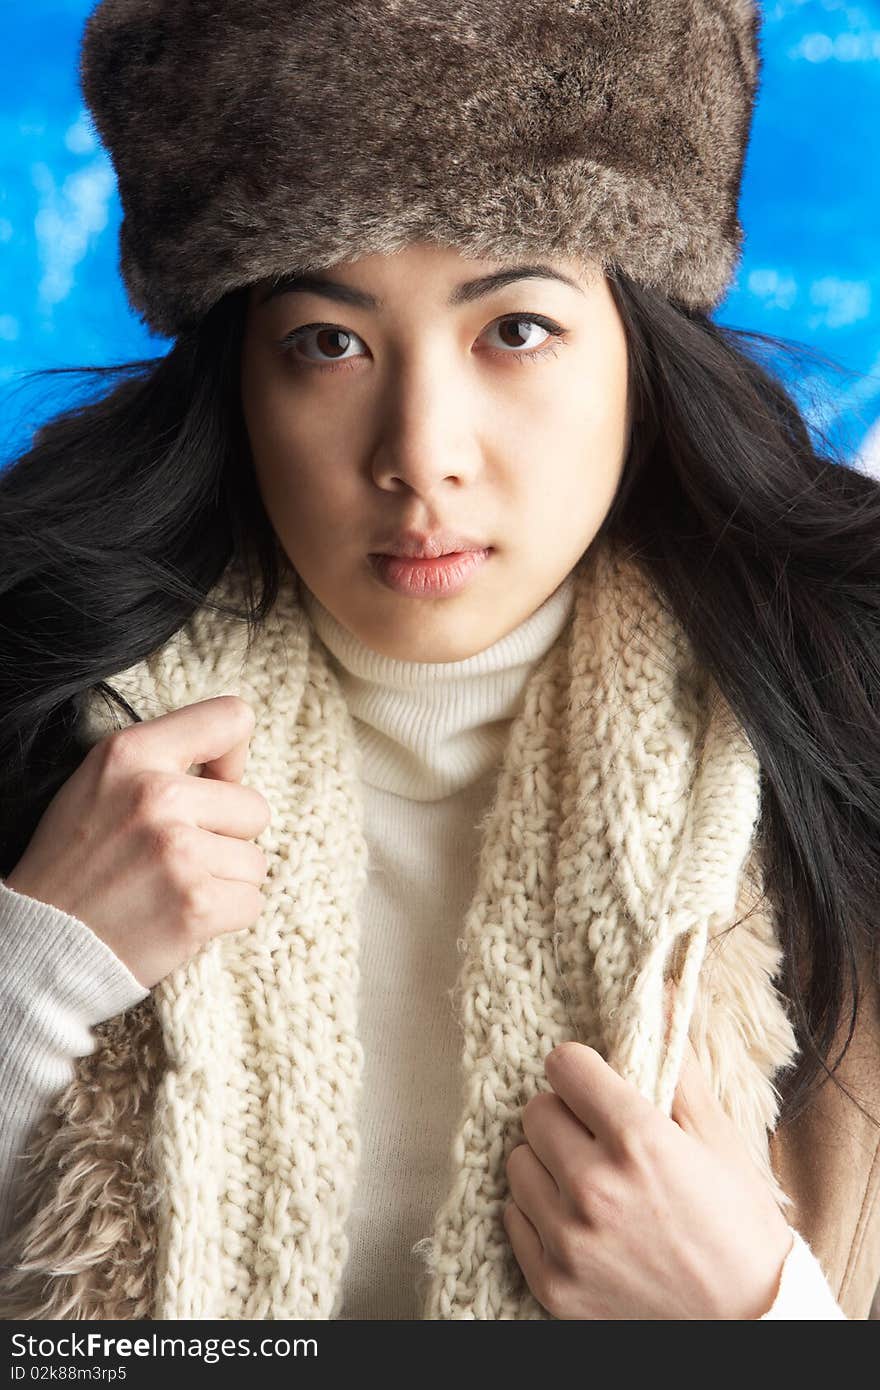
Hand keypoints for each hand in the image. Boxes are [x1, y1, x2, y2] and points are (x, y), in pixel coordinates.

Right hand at [5, 696, 271, 988]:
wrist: (43, 944)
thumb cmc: (76, 865)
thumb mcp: (100, 785)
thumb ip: (162, 763)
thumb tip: (231, 765)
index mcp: (130, 753)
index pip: (230, 718)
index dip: (233, 758)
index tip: (215, 785)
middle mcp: (156, 794)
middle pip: (253, 806)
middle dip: (226, 837)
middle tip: (174, 858)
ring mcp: (178, 851)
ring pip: (255, 860)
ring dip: (224, 880)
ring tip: (170, 889)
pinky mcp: (196, 904)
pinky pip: (252, 901)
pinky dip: (225, 916)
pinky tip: (178, 916)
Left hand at [503, 1024, 793, 1318]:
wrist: (747, 1326)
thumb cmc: (738, 1228)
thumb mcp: (719, 1139)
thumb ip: (678, 1066)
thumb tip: (662, 995)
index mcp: (637, 1140)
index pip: (563, 1066)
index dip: (581, 1070)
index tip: (593, 1084)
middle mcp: (594, 1187)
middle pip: (535, 1111)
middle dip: (564, 1115)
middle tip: (595, 1136)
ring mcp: (568, 1240)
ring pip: (518, 1163)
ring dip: (546, 1164)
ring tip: (587, 1180)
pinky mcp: (551, 1283)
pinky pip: (513, 1218)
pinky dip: (538, 1214)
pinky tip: (577, 1220)